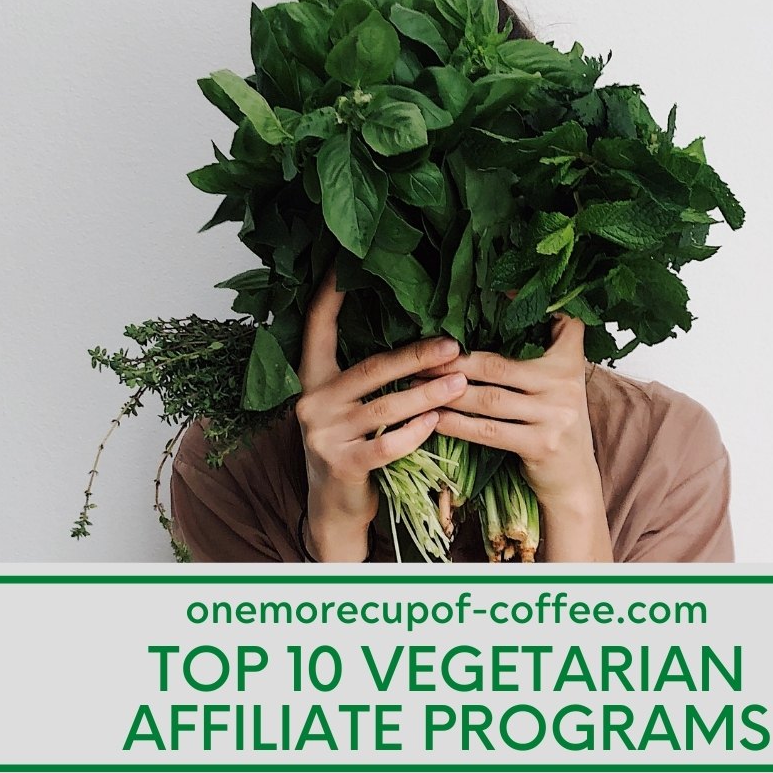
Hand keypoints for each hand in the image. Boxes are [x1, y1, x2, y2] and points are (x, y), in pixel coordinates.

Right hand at [295, 266, 467, 559]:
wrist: (335, 508)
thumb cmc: (353, 448)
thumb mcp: (349, 408)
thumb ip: (367, 379)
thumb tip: (420, 340)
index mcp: (312, 379)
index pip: (316, 327)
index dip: (330, 295)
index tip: (345, 264)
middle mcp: (312, 402)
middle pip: (371, 368)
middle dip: (416, 356)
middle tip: (454, 344)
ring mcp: (323, 435)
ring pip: (386, 407)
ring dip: (428, 395)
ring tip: (461, 383)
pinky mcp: (341, 465)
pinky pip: (387, 444)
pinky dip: (415, 432)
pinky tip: (438, 422)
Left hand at [427, 314, 612, 561]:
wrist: (574, 479)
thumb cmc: (554, 424)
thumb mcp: (559, 384)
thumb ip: (539, 353)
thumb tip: (496, 313)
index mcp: (570, 361)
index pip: (558, 323)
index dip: (525, 305)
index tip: (493, 288)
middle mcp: (565, 384)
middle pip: (499, 365)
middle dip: (455, 361)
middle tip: (421, 355)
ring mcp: (555, 415)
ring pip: (489, 398)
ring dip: (448, 391)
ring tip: (418, 385)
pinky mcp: (540, 444)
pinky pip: (488, 431)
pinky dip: (458, 424)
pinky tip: (435, 418)